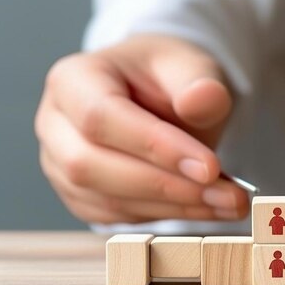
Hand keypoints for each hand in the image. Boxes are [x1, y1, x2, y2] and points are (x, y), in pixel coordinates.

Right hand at [35, 35, 248, 223]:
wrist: (161, 95)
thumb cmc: (169, 78)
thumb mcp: (192, 67)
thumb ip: (200, 83)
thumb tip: (204, 99)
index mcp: (73, 80)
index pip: (101, 117)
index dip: (155, 146)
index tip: (210, 167)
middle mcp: (56, 124)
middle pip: (92, 166)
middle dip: (166, 186)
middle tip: (226, 193)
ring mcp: (61, 165)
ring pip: (106, 200)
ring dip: (174, 208)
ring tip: (228, 202)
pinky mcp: (81, 196)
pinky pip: (117, 217)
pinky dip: (167, 216)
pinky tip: (208, 207)